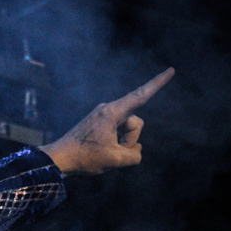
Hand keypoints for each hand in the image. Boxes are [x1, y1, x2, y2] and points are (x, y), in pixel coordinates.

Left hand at [43, 68, 173, 175]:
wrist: (59, 159)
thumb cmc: (84, 158)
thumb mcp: (115, 160)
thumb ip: (134, 155)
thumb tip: (136, 150)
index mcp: (112, 112)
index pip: (141, 95)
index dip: (158, 83)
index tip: (171, 70)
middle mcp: (108, 109)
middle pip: (135, 123)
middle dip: (131, 139)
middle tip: (114, 152)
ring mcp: (103, 116)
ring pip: (126, 130)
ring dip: (122, 144)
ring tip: (104, 153)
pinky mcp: (99, 124)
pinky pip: (117, 133)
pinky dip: (115, 144)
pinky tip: (101, 152)